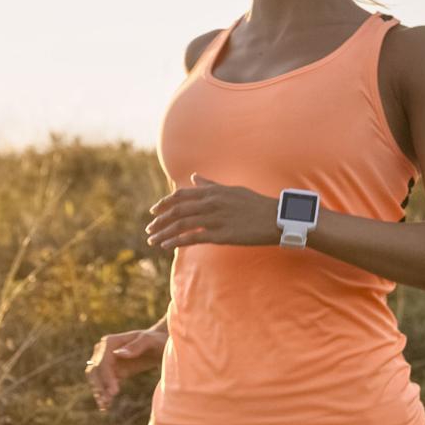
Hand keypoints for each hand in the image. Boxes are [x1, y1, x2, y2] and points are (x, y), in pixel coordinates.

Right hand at [85, 324, 167, 413]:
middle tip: (107, 402)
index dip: (106, 378)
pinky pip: (103, 384)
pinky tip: (105, 406)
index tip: (114, 392)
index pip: (103, 362)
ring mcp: (105, 361)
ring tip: (104, 406)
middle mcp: (103, 350)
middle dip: (99, 387)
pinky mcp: (111, 372)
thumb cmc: (156, 340)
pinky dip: (103, 394)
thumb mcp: (150, 341)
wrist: (159, 345)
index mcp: (110, 342)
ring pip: (95, 379)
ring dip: (99, 392)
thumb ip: (136, 347)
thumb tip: (118, 354)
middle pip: (95, 371)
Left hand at [146, 172, 283, 250]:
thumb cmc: (255, 205)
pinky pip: (193, 238)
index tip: (153, 212)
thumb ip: (210, 185)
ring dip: (164, 233)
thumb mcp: (232, 190)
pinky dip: (177, 242)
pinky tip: (166, 247)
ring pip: (182, 225)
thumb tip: (195, 178)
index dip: (164, 204)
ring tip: (153, 240)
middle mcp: (211, 203)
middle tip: (149, 229)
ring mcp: (215, 218)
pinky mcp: (221, 235)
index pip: (181, 195)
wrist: (275, 219)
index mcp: (213, 192)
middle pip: (177, 210)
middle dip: (160, 220)